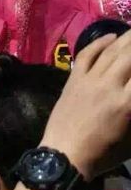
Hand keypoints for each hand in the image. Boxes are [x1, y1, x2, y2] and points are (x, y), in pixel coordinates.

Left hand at [38, 30, 130, 179]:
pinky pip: (86, 55)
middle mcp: (110, 86)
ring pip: (111, 52)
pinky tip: (111, 36)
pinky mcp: (73, 78)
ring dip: (127, 38)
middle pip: (130, 57)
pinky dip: (99, 43)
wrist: (65, 154)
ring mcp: (89, 80)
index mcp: (128, 103)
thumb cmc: (105, 153)